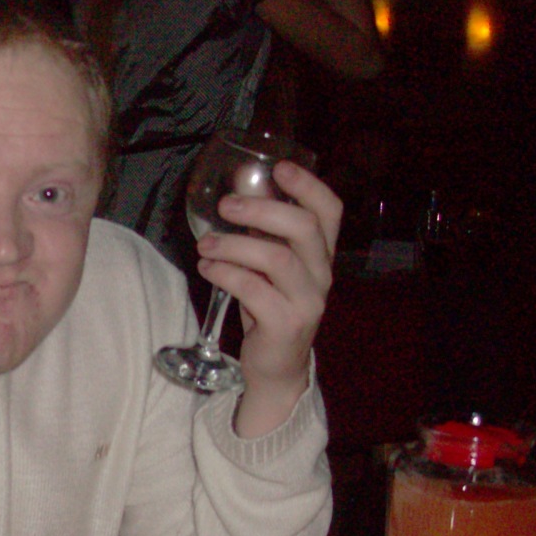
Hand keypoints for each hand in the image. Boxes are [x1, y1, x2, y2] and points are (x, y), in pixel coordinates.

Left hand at [195, 160, 340, 436]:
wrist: (276, 367)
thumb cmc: (269, 307)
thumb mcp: (269, 268)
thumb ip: (262, 236)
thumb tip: (233, 194)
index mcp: (321, 255)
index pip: (330, 211)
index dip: (308, 185)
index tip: (279, 167)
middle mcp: (322, 274)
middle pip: (303, 227)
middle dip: (260, 209)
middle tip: (224, 205)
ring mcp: (308, 300)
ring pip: (276, 258)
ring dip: (233, 244)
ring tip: (205, 244)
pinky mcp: (286, 324)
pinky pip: (254, 289)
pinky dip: (225, 273)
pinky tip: (207, 268)